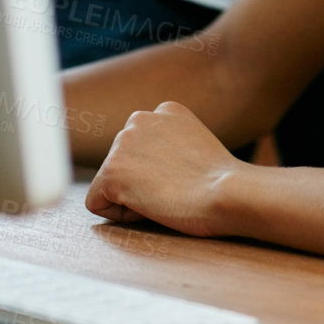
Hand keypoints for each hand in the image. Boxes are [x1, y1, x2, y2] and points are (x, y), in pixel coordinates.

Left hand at [85, 101, 245, 234]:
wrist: (226, 191)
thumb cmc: (220, 182)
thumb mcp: (196, 145)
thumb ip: (171, 144)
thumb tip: (154, 165)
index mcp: (164, 110)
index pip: (143, 150)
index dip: (160, 174)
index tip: (185, 177)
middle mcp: (139, 118)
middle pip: (124, 165)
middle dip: (141, 182)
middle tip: (174, 188)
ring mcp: (123, 142)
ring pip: (111, 184)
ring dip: (132, 197)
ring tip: (165, 195)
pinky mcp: (110, 170)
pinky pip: (98, 203)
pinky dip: (119, 214)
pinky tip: (149, 205)